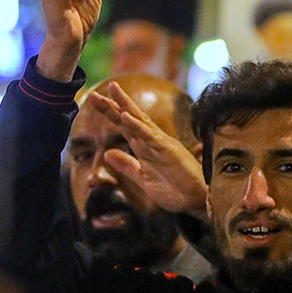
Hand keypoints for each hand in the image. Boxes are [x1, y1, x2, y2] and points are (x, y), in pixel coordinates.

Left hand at [86, 82, 208, 216]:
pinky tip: (125, 116)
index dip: (111, 112)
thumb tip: (107, 153)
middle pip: (130, 118)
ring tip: (112, 91)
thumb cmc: (174, 190)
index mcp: (145, 148)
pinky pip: (150, 136)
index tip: (95, 99)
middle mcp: (153, 141)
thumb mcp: (142, 179)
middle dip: (114, 103)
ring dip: (125, 106)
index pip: (125, 126)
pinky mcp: (168, 150)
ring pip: (140, 121)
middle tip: (97, 91)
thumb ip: (126, 165)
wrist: (196, 201)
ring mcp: (161, 144)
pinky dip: (137, 126)